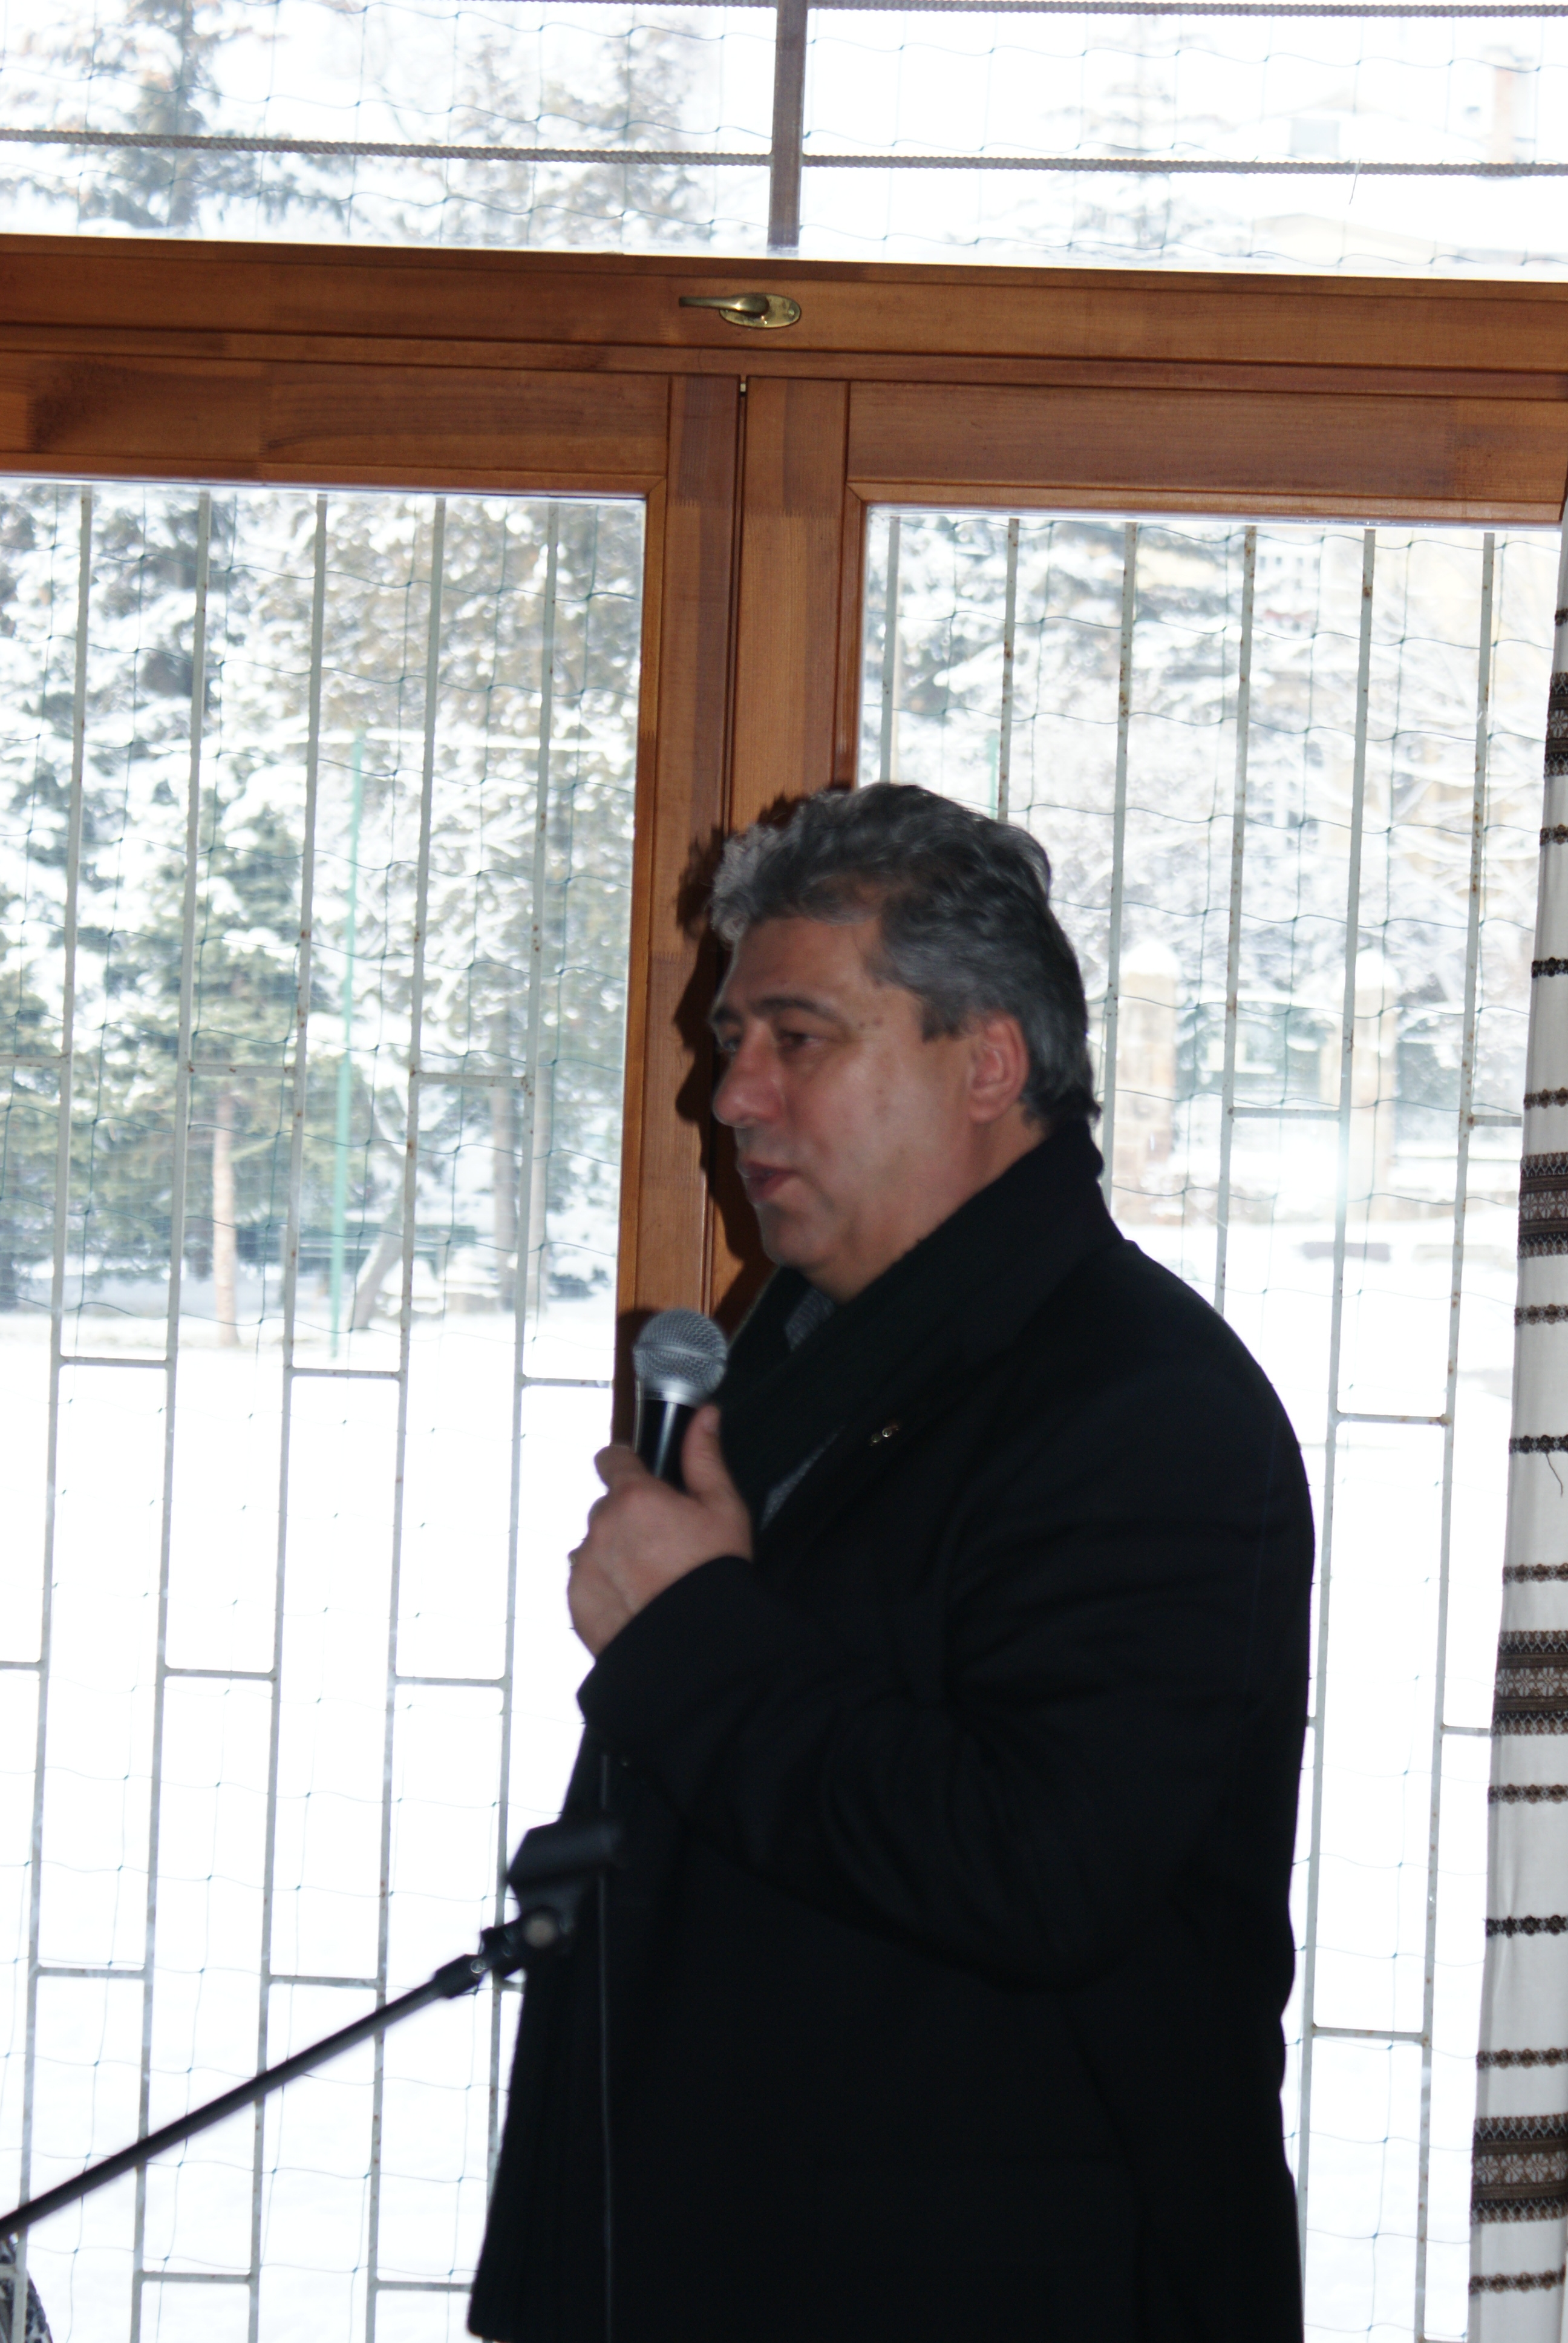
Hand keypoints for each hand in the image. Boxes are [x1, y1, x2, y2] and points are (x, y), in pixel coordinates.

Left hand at [567, 1406, 752, 1656]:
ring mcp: (584, 1564)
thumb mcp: (724, 1509)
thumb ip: (705, 1457)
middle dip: (629, 1517)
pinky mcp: (576, 1600)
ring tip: (651, 1578)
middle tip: (663, 1542)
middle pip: (607, 1507)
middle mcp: (601, 1525)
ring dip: (614, 1551)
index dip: (625, 1464)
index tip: (639, 1477)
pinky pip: (586, 1580)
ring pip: (595, 1544)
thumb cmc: (713, 1576)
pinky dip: (605, 1585)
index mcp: (634, 1496)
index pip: (611, 1458)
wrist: (697, 1647)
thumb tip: (704, 1416)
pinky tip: (637, 1600)